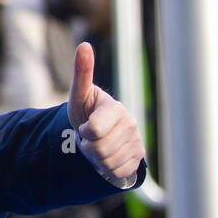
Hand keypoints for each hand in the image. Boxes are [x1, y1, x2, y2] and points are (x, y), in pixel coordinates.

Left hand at [68, 42, 143, 186]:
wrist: (97, 134)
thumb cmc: (86, 111)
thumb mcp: (79, 94)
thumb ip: (82, 72)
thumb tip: (84, 45)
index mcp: (116, 109)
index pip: (95, 129)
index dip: (85, 131)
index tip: (86, 125)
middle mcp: (131, 125)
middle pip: (99, 149)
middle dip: (88, 146)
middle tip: (89, 137)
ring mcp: (136, 143)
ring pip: (107, 162)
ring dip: (96, 158)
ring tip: (98, 145)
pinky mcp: (138, 160)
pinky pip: (116, 172)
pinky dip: (107, 168)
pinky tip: (108, 156)